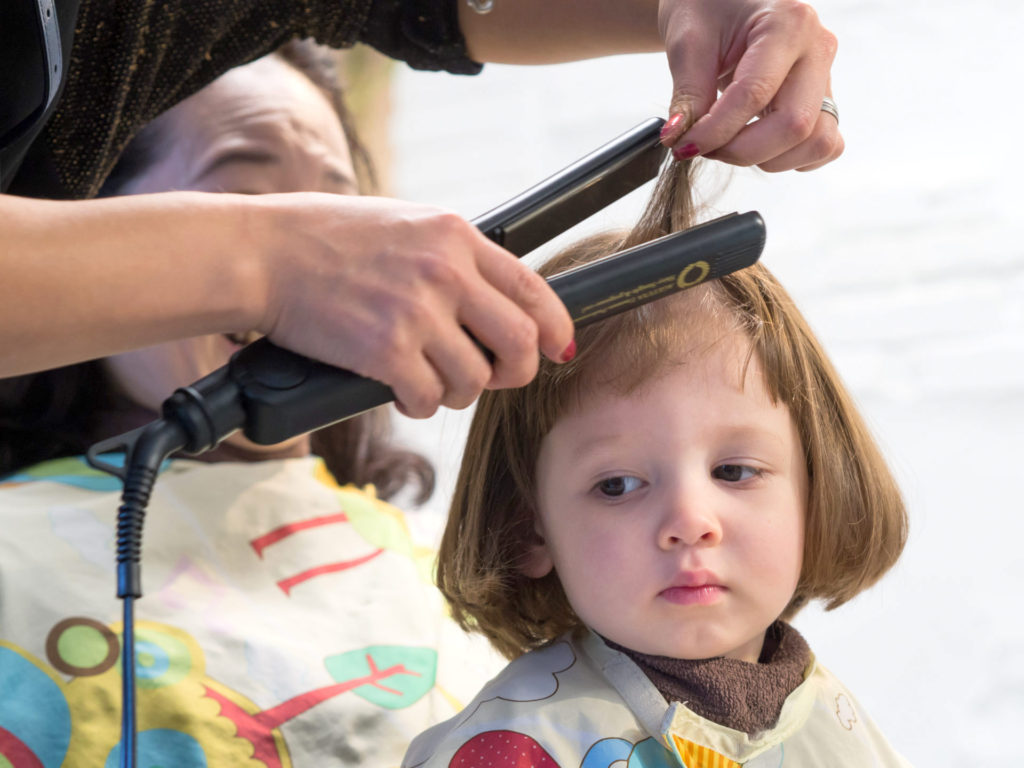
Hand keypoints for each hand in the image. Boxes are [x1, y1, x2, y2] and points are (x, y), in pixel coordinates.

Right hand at [250, 194, 574, 417]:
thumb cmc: (326, 238)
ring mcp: (417, 313)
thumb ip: (452, 258)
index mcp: (455, 236)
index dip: (555, 328)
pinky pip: (430, 400)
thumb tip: (493, 302)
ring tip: (429, 380)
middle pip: (519, 342)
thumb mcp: (405, 226)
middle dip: (515, 372)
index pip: (533, 288)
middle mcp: (445, 272)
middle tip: (493, 377)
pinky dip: (421, 405)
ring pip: (475, 380)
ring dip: (458, 392)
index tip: (557, 349)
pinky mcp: (385, 352)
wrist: (264, 253)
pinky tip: (402, 392)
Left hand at [656, 0, 842, 171]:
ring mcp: (826, 76)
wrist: (724, 0)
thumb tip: (680, 139)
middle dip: (742, 151)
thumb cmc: (708, 8)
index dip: (716, 131)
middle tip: (705, 147)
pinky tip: (758, 146)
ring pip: (817, 141)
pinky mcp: (823, 99)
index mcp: (788, 24)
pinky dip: (792, 158)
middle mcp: (818, 50)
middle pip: (795, 125)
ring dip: (768, 159)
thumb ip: (688, 94)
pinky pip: (825, 145)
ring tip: (729, 144)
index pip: (754, 95)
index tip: (683, 146)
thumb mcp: (688, 42)